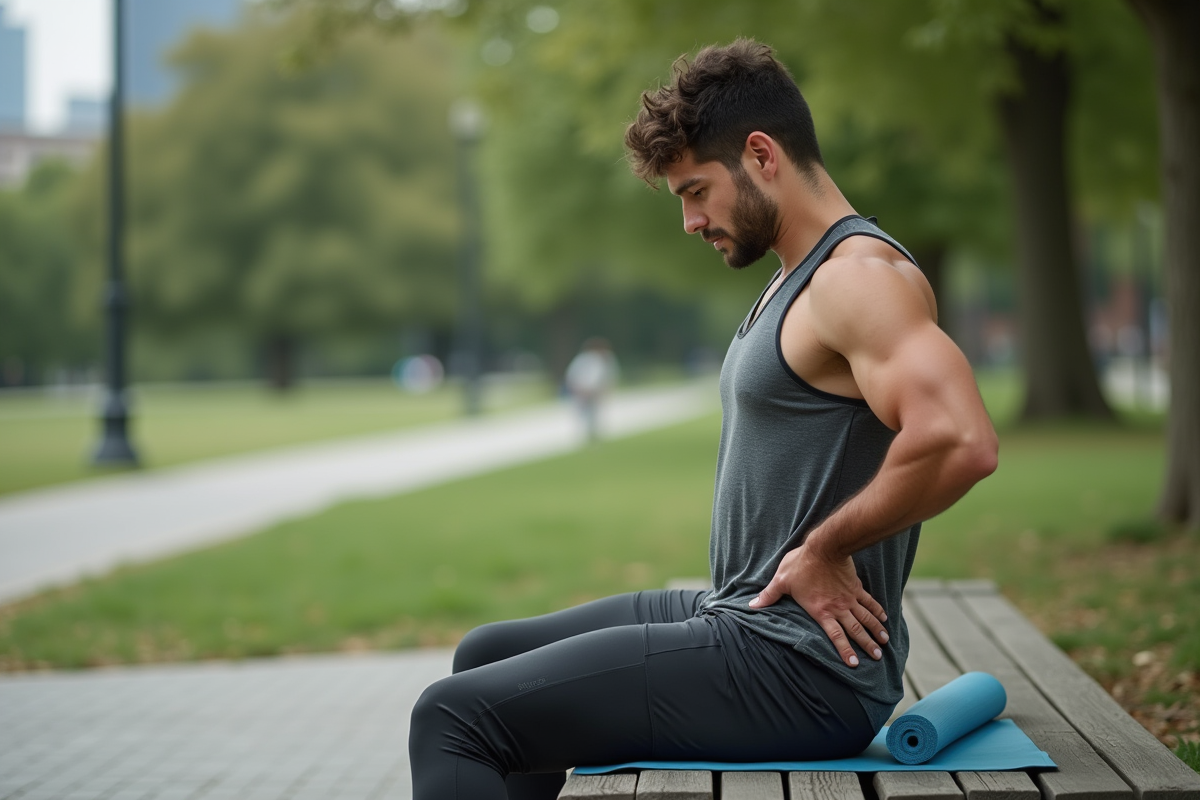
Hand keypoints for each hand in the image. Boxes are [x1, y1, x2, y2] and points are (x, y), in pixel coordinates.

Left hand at [748, 543, 888, 667]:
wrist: (824, 546)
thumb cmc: (800, 563)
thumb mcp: (781, 580)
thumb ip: (769, 595)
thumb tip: (752, 606)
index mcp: (821, 610)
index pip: (835, 636)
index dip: (844, 650)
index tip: (854, 664)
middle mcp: (838, 607)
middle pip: (856, 630)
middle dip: (867, 645)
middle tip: (877, 657)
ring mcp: (849, 597)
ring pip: (865, 618)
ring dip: (876, 631)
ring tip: (884, 643)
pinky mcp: (856, 587)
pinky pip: (869, 601)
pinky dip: (877, 610)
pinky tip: (885, 619)